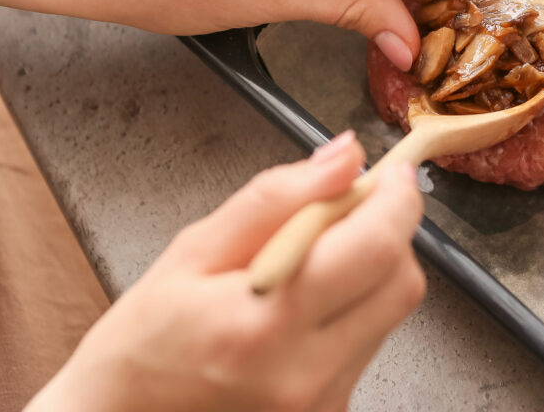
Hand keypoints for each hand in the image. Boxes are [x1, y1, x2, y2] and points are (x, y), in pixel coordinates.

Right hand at [26, 131, 425, 411]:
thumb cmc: (142, 343)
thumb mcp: (193, 251)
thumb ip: (275, 198)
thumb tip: (345, 156)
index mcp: (265, 323)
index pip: (375, 248)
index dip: (397, 199)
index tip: (390, 172)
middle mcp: (305, 373)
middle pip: (402, 283)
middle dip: (388, 233)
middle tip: (346, 211)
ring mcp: (322, 404)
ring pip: (390, 315)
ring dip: (369, 273)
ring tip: (307, 268)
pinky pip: (368, 346)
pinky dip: (352, 312)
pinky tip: (302, 311)